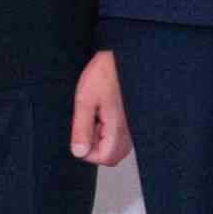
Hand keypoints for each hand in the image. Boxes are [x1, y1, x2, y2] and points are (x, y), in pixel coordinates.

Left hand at [69, 51, 127, 170]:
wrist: (123, 55)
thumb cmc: (105, 72)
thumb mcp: (85, 99)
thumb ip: (82, 128)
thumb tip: (78, 152)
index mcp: (118, 125)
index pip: (105, 158)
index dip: (87, 151)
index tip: (79, 135)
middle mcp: (131, 128)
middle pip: (113, 156)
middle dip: (96, 148)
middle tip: (88, 125)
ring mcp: (135, 124)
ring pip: (118, 147)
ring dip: (103, 139)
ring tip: (96, 116)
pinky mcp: (134, 118)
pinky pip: (122, 136)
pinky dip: (110, 131)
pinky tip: (103, 112)